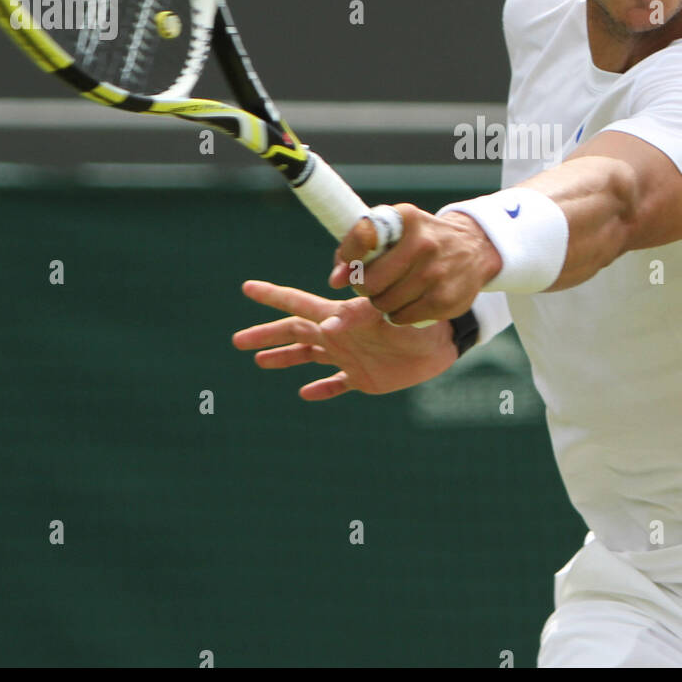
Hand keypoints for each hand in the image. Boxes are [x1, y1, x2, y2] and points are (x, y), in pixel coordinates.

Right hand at [233, 280, 458, 400]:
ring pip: (308, 357)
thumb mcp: (387, 317)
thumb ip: (358, 318)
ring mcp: (349, 355)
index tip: (247, 288)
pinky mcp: (364, 378)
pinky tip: (306, 393)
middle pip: (294, 334)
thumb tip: (326, 324)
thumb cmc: (417, 322)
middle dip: (265, 335)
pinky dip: (321, 389)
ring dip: (284, 360)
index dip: (273, 296)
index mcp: (340, 317)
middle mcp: (339, 335)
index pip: (298, 304)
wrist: (444, 342)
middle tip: (237, 340)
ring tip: (260, 363)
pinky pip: (336, 384)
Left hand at [327, 203, 501, 326]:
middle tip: (373, 282)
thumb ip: (359, 248)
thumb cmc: (421, 239)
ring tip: (394, 290)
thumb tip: (335, 280)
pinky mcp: (444, 300)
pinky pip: (401, 317)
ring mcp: (435, 274)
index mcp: (406, 218)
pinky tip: (409, 301)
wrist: (475, 248)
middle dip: (364, 286)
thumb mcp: (395, 230)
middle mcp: (423, 244)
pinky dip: (398, 314)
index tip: (351, 262)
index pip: (360, 239)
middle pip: (368, 282)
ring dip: (381, 301)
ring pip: (383, 303)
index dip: (348, 257)